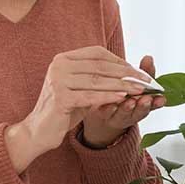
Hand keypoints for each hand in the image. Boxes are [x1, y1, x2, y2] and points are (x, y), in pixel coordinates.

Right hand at [22, 46, 153, 152]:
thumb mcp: (79, 87)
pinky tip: (123, 98)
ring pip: (97, 81)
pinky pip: (90, 96)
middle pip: (99, 66)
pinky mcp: (60, 98)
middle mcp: (59, 65)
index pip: (96, 53)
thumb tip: (128, 71)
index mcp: (63, 58)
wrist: (38, 130)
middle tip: (145, 80)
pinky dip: (108, 96)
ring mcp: (58, 81)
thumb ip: (96, 77)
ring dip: (122, 85)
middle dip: (125, 73)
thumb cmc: (63, 108)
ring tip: (140, 90)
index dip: (119, 60)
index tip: (138, 70)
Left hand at [80, 55, 165, 145]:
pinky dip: (109, 109)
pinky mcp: (103, 114)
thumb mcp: (135, 80)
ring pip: (123, 113)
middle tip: (146, 99)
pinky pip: (106, 113)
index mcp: (141, 104)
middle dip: (143, 105)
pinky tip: (111, 104)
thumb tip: (149, 57)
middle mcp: (130, 112)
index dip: (157, 102)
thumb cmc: (124, 91)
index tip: (160, 98)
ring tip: (130, 101)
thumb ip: (144, 71)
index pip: (152, 104)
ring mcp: (117, 115)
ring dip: (128, 108)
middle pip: (139, 112)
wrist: (103, 107)